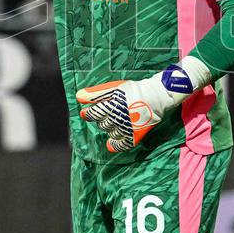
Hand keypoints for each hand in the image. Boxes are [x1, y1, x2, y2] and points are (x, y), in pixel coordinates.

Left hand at [76, 65, 196, 152]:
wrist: (156, 96)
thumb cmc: (133, 90)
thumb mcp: (114, 87)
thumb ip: (95, 93)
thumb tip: (78, 97)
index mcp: (111, 105)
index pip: (93, 114)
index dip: (88, 114)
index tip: (86, 114)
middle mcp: (117, 118)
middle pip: (102, 124)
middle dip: (103, 120)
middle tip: (109, 114)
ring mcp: (126, 128)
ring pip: (111, 133)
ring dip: (110, 129)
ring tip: (115, 122)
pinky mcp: (135, 135)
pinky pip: (121, 145)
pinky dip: (115, 145)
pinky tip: (111, 143)